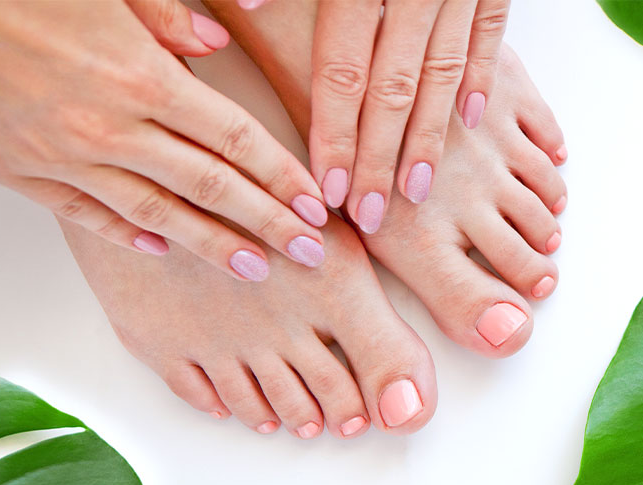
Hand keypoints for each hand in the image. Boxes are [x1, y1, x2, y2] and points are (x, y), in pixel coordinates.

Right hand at [0, 0, 327, 281]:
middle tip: (309, 254)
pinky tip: (165, 253)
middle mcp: (110, 126)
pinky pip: (90, 216)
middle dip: (268, 223)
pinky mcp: (26, 174)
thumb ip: (164, 13)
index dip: (280, 175)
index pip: (233, 138)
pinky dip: (130, 237)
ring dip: (213, 246)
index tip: (314, 207)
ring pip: (159, 214)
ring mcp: (67, 156)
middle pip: (210, 186)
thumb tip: (215, 44)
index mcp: (138, 74)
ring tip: (257, 270)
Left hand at [310, 0, 508, 232]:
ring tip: (414, 189)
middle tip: (369, 212)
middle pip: (393, 92)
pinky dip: (483, 78)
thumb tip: (245, 7)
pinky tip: (475, 117)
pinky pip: (491, 32)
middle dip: (379, 159)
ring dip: (429, 137)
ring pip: (443, 74)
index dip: (335, 138)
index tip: (330, 191)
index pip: (343, 76)